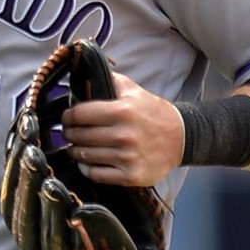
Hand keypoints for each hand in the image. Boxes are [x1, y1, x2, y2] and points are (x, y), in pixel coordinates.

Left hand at [63, 71, 184, 185]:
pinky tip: (89, 163)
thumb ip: (112, 81)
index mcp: (122, 111)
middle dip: (70, 134)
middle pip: (79, 136)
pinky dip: (88, 169)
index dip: (68, 116)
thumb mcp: (136, 92)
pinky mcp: (130, 176)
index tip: (67, 118)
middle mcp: (123, 135)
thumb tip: (88, 74)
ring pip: (85, 156)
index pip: (80, 114)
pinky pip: (96, 174)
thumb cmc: (155, 114)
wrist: (182, 139)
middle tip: (70, 133)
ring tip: (77, 148)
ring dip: (76, 152)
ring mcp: (127, 157)